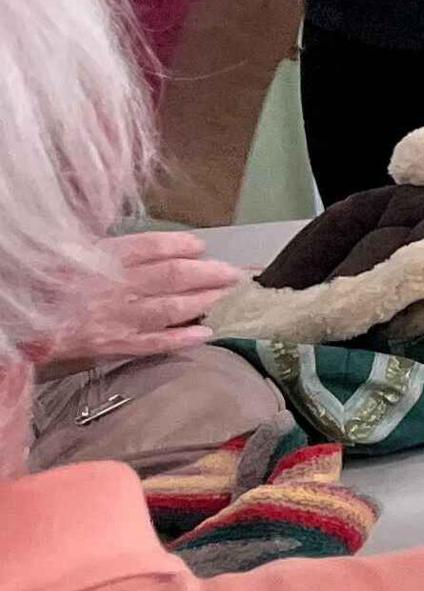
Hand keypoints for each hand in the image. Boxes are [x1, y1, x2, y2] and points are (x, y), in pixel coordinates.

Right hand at [32, 232, 242, 364]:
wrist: (15, 319)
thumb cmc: (46, 282)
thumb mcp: (72, 252)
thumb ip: (111, 249)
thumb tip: (154, 247)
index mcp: (100, 258)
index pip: (151, 247)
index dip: (181, 245)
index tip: (201, 246)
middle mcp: (112, 286)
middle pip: (171, 277)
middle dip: (208, 274)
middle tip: (235, 274)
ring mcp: (114, 317)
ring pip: (169, 308)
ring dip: (205, 302)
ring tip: (229, 298)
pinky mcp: (110, 344)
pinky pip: (152, 342)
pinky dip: (181, 338)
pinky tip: (205, 333)